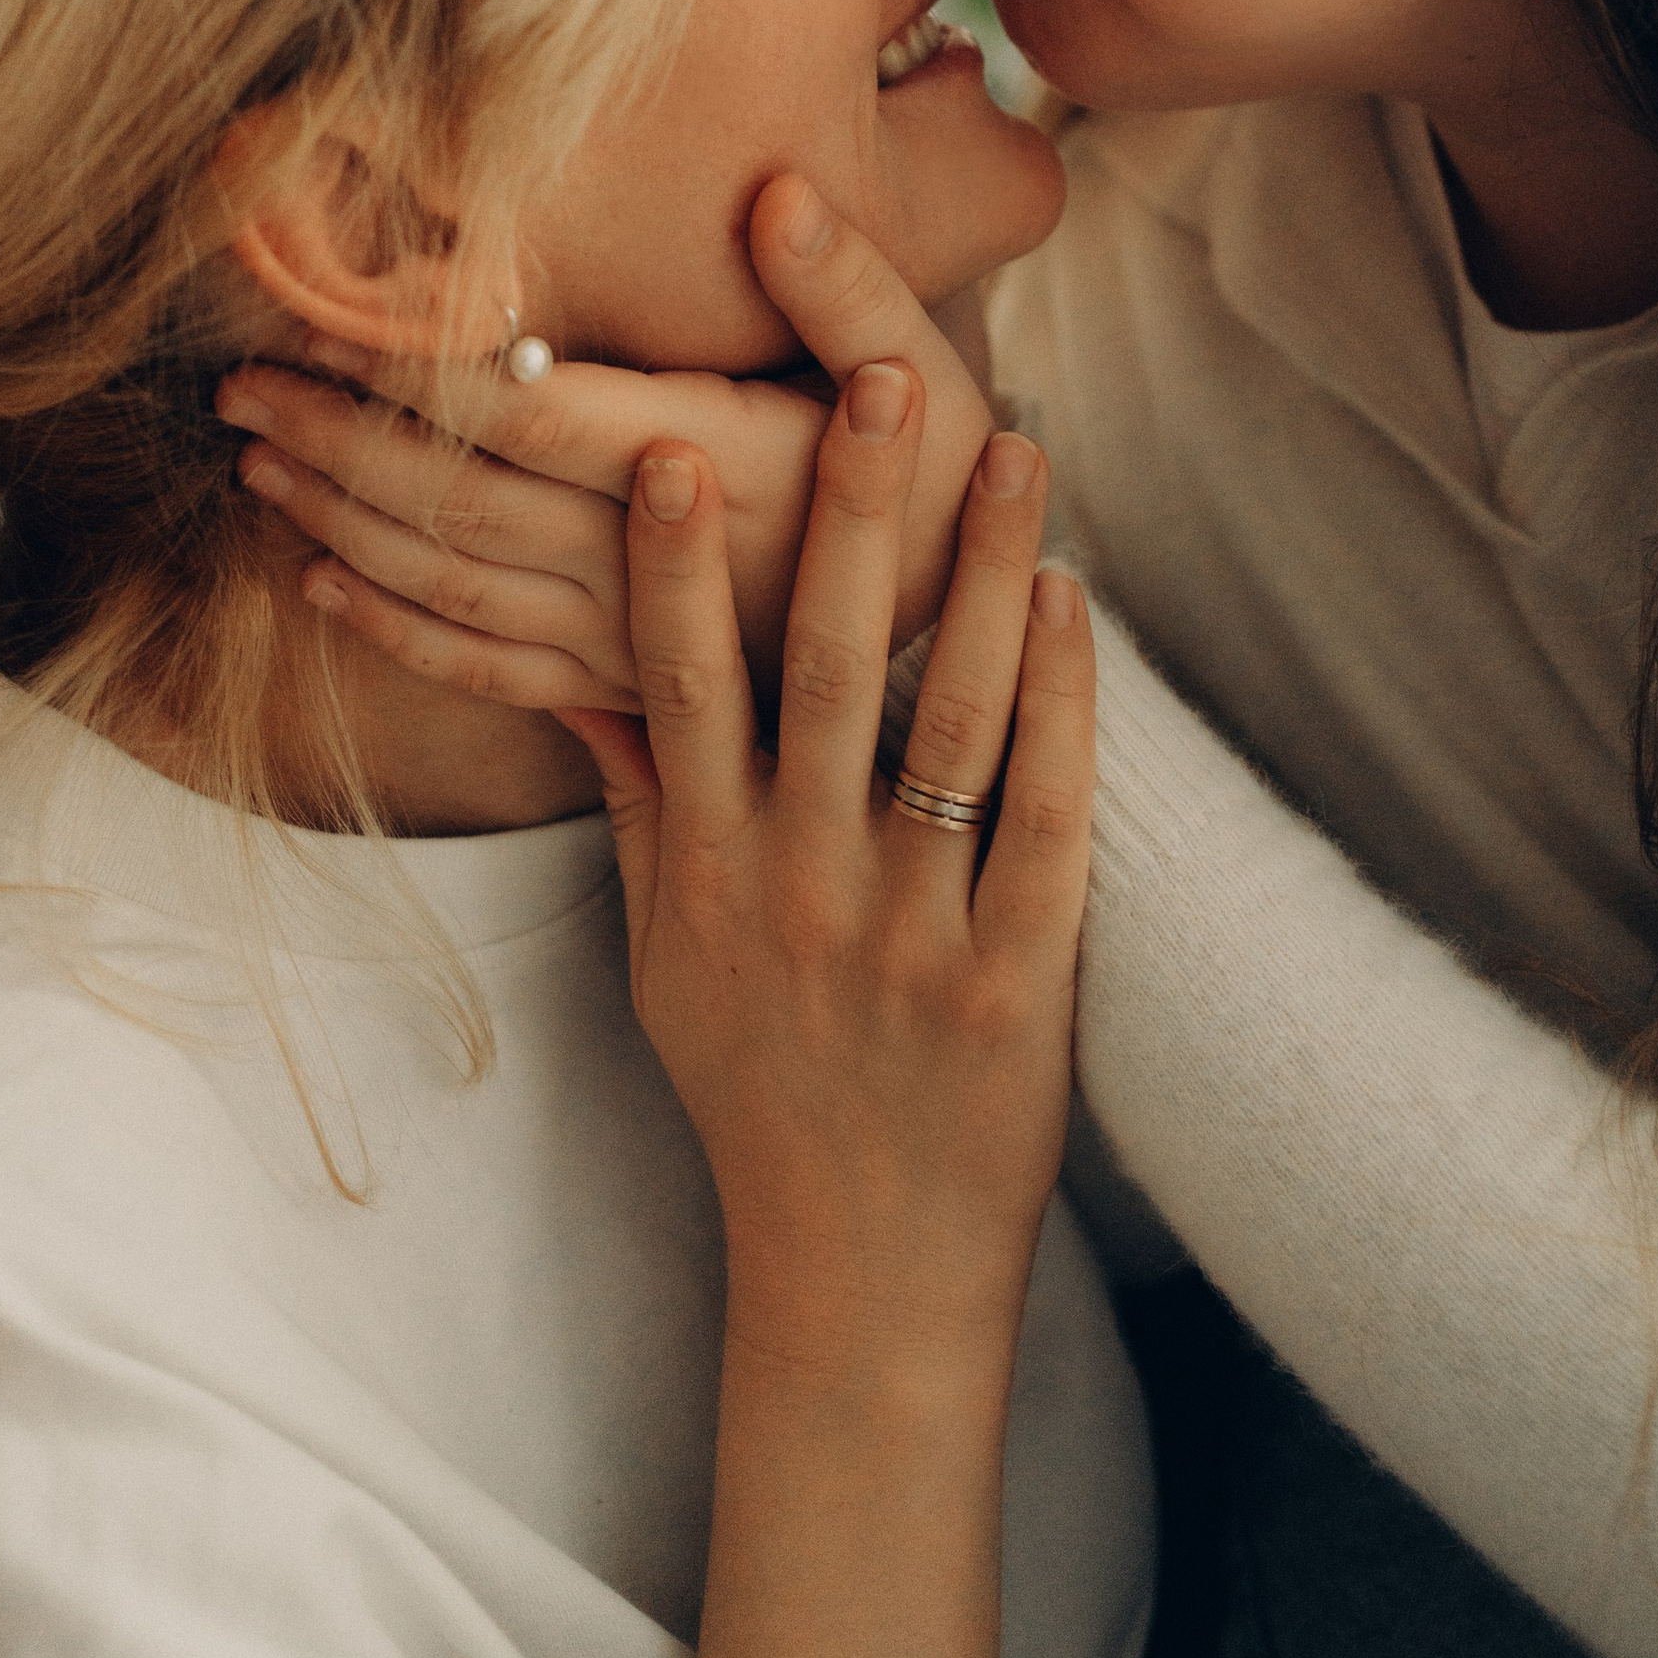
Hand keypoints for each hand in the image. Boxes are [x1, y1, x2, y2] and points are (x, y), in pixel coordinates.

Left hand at [215, 175, 996, 703]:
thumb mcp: (924, 372)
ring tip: (254, 450)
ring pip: (449, 586)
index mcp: (717, 465)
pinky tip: (317, 579)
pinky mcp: (615, 690)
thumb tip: (776, 197)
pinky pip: (480, 670)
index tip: (329, 307)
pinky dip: (389, 626)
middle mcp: (656, 565)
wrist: (966, 655)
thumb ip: (850, 288)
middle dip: (337, 435)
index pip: (531, 412)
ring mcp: (626, 642)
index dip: (418, 366)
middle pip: (457, 501)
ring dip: (338, 518)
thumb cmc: (937, 487)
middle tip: (239, 374)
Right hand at [565, 363, 1094, 1363]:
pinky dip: (1061, 708)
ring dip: (983, 575)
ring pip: (949, 724)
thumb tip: (585, 678)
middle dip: (851, 520)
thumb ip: (638, 810)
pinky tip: (1073, 606)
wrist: (859, 1278)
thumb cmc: (758, 1099)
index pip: (681, 689)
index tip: (676, 447)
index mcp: (708, 873)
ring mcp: (911, 937)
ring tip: (1015, 450)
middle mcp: (800, 891)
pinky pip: (1045, 823)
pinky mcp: (1018, 987)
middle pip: (824, 671)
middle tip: (876, 379)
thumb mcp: (663, 961)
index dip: (678, 569)